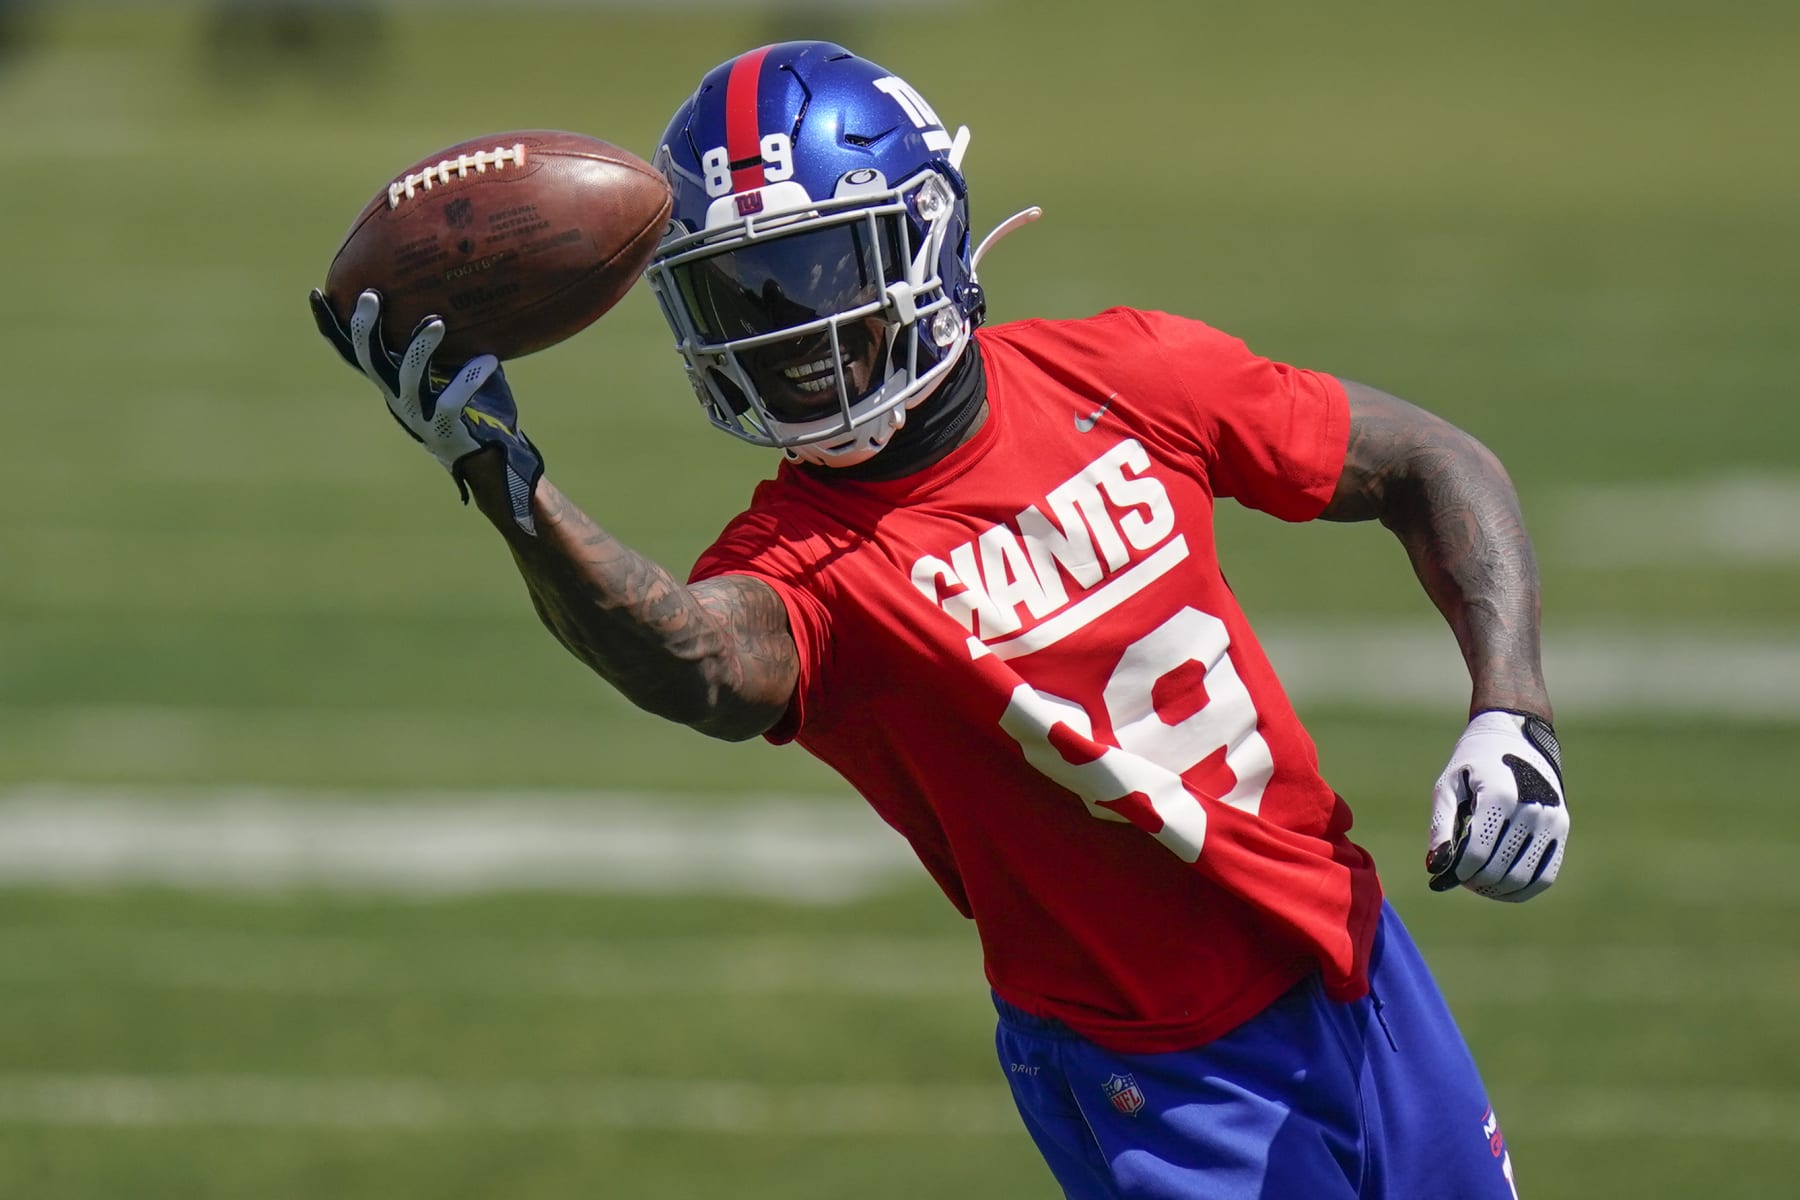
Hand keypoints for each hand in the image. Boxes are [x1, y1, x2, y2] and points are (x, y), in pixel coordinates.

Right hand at [308, 288, 543, 533]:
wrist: (498, 460)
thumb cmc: (483, 407)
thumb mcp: (463, 365)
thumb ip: (459, 336)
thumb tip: (470, 286)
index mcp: (393, 383)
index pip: (354, 353)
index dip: (332, 326)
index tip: (317, 292)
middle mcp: (398, 399)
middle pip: (369, 361)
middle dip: (365, 329)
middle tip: (373, 296)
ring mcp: (419, 417)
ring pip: (407, 379)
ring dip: (418, 348)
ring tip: (437, 321)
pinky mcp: (446, 431)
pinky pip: (452, 402)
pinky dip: (469, 379)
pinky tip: (488, 361)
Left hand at [1426, 709, 1567, 900]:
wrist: (1515, 737)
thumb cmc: (1473, 763)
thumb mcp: (1448, 787)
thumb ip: (1440, 827)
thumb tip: (1435, 868)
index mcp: (1500, 796)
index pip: (1477, 853)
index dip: (1457, 871)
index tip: (1443, 874)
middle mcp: (1532, 809)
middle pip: (1499, 869)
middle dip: (1474, 882)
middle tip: (1458, 879)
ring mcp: (1552, 820)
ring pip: (1523, 878)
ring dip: (1496, 890)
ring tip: (1476, 884)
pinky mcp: (1562, 829)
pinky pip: (1546, 876)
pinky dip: (1522, 889)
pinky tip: (1500, 888)